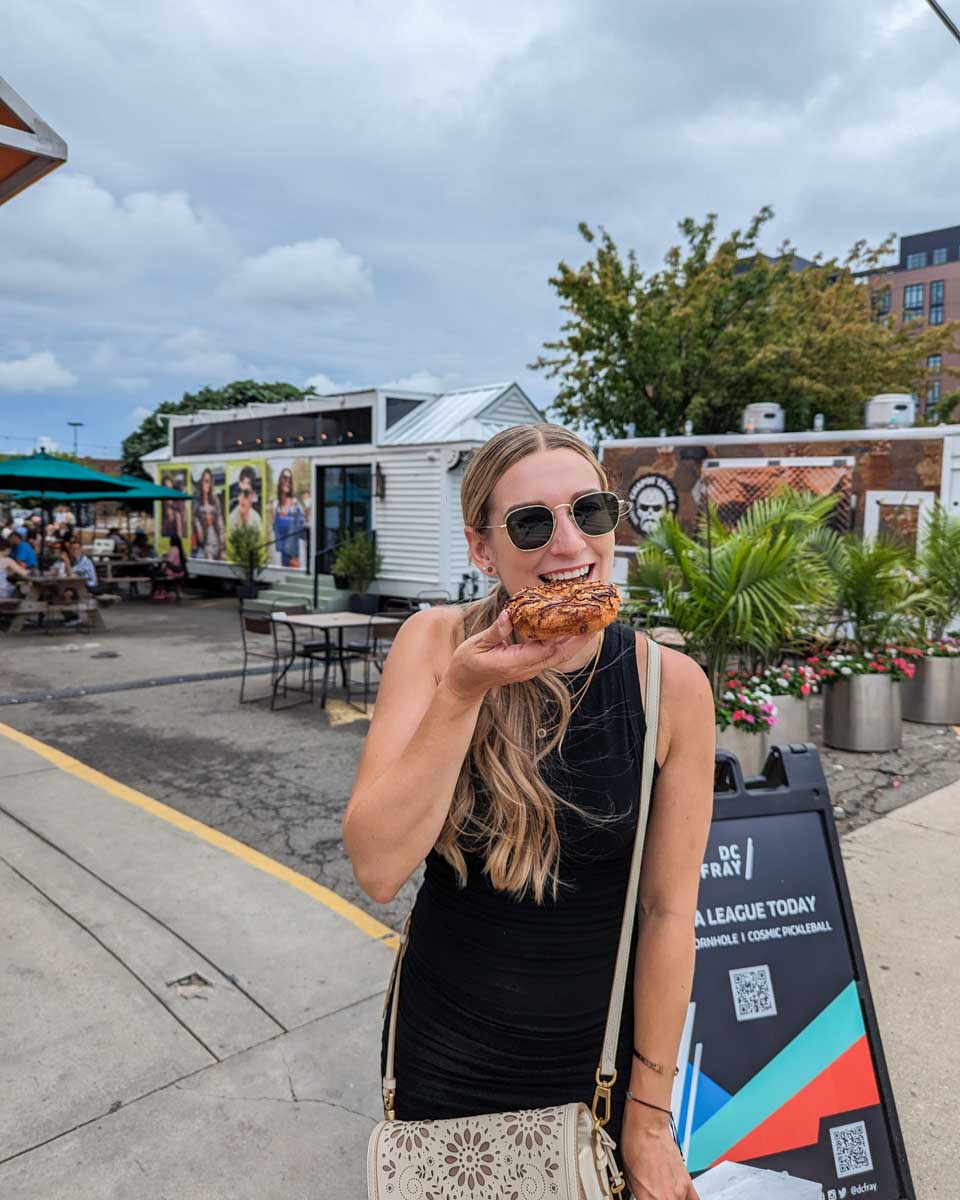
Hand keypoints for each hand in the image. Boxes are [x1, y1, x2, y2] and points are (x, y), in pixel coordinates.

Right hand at [441, 609, 596, 703]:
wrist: (465, 686)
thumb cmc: (467, 666)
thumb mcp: (475, 645)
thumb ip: (494, 632)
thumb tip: (507, 615)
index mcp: (514, 663)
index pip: (546, 650)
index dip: (564, 638)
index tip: (578, 624)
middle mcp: (526, 669)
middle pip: (560, 655)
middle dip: (579, 640)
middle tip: (596, 623)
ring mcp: (529, 669)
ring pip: (558, 656)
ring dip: (575, 642)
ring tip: (589, 624)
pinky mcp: (529, 666)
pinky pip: (550, 654)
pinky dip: (563, 643)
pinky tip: (569, 631)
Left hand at [620, 1106, 698, 1198]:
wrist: (647, 1127)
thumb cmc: (635, 1146)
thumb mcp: (630, 1179)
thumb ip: (642, 1195)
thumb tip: (645, 1197)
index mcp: (649, 1199)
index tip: (648, 1198)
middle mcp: (668, 1197)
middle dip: (661, 1199)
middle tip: (657, 1194)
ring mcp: (679, 1190)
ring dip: (673, 1199)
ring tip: (667, 1194)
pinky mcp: (688, 1181)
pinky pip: (694, 1199)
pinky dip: (688, 1199)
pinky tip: (683, 1197)